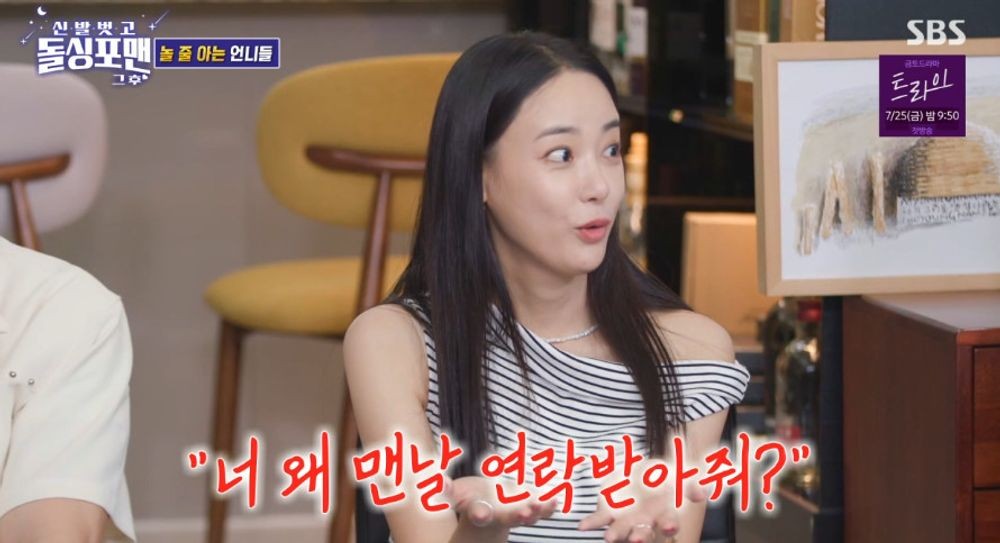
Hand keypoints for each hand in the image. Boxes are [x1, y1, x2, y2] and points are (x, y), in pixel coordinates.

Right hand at [444, 475, 558, 529]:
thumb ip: (447, 489)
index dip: (480, 513)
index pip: (478, 513)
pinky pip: (541, 510)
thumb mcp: (455, 492)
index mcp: (479, 511)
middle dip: (517, 516)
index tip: (482, 514)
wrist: (487, 506)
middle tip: (525, 513)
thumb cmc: (469, 497)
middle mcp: (499, 516)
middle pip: (508, 519)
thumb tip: (438, 482)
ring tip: (547, 503)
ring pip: (528, 515)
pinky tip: (557, 499)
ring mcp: (516, 513)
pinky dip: (549, 506)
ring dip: (538, 511)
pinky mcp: (529, 508)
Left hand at [577, 478, 706, 542]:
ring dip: (616, 534)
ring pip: (622, 530)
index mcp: (663, 512)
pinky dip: (592, 522)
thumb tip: (703, 493)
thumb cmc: (664, 479)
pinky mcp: (610, 512)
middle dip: (640, 536)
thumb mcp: (678, 476)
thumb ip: (691, 484)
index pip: (669, 520)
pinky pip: (601, 518)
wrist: (643, 473)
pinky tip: (582, 526)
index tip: (669, 527)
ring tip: (609, 538)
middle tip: (636, 541)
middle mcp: (646, 521)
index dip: (669, 524)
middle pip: (644, 531)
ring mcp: (627, 519)